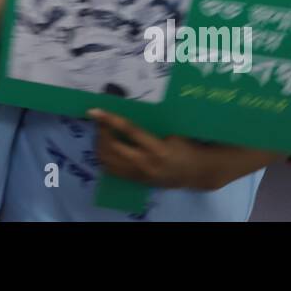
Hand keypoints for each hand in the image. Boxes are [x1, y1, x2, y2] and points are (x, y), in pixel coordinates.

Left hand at [89, 109, 223, 189]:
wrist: (196, 172)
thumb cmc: (186, 147)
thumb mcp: (173, 133)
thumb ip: (150, 126)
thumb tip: (126, 110)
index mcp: (158, 149)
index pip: (129, 131)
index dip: (110, 120)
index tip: (94, 111)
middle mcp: (146, 164)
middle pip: (112, 147)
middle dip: (101, 132)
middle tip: (99, 120)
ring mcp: (139, 175)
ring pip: (108, 160)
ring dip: (100, 145)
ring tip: (102, 132)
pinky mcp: (136, 181)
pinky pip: (111, 170)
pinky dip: (104, 156)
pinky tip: (106, 146)